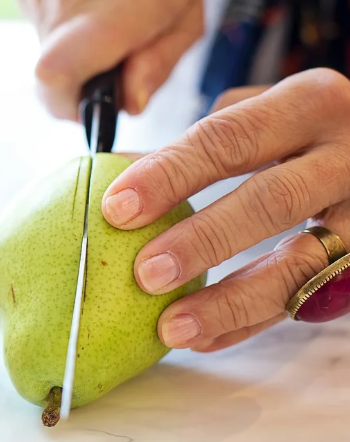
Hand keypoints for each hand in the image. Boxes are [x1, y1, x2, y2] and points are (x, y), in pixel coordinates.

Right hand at [10, 0, 203, 119]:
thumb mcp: (186, 13)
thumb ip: (158, 66)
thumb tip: (128, 105)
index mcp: (116, 9)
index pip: (55, 78)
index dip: (68, 106)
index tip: (93, 106)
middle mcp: (66, 0)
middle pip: (54, 75)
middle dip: (83, 78)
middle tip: (114, 53)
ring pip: (46, 50)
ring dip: (73, 48)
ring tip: (103, 14)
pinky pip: (39, 26)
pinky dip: (62, 25)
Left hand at [100, 68, 349, 351]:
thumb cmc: (302, 132)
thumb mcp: (261, 115)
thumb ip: (200, 144)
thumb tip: (114, 174)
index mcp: (308, 104)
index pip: (229, 138)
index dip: (170, 175)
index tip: (117, 210)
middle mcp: (347, 153)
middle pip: (271, 200)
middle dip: (204, 241)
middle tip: (145, 275)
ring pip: (302, 262)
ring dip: (230, 300)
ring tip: (171, 327)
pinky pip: (309, 300)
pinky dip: (252, 322)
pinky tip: (204, 337)